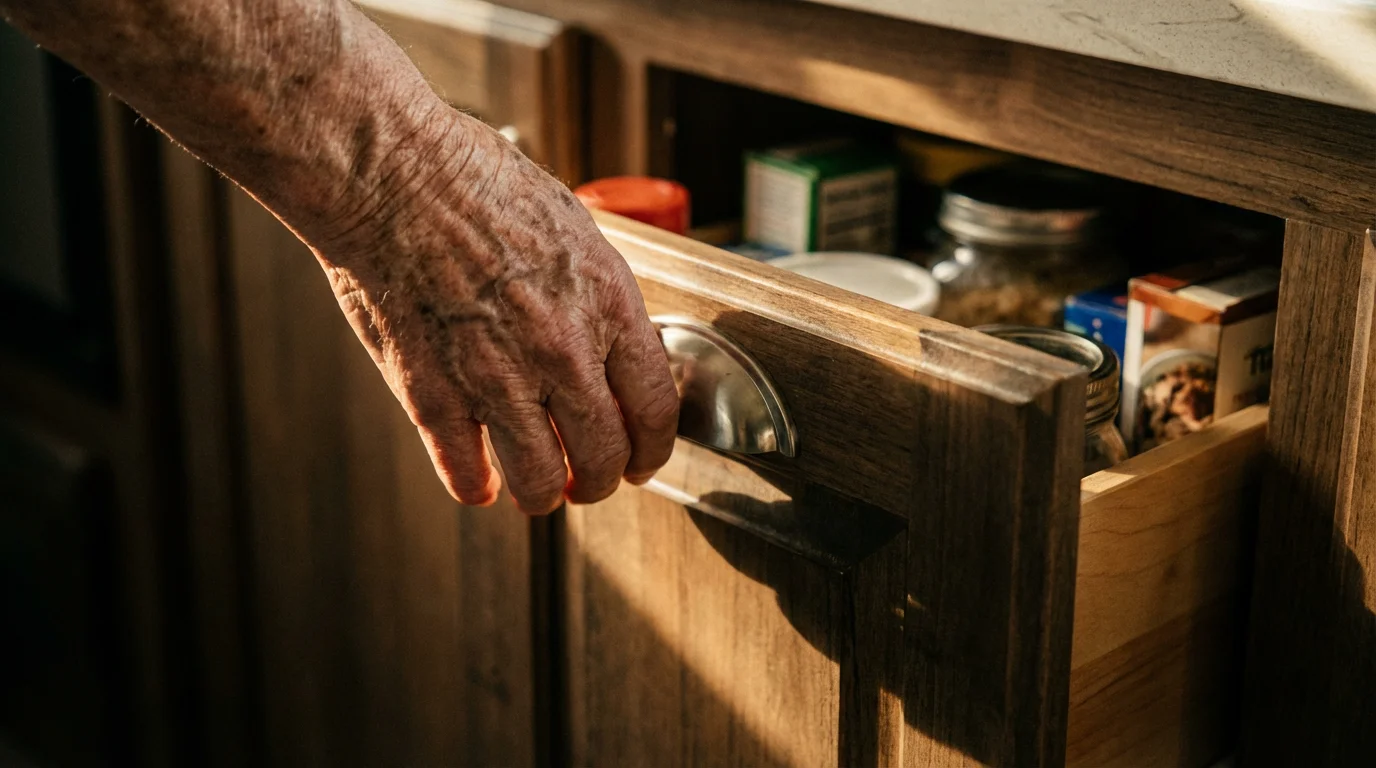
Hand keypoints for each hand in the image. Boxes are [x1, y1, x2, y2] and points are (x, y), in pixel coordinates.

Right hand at [314, 111, 679, 514]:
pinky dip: (477, 487)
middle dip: (601, 481)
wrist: (393, 175)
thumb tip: (610, 346)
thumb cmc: (476, 183)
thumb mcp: (573, 230)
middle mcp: (560, 351)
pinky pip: (466, 472)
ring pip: (539, 481)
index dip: (652, 448)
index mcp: (606, 304)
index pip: (654, 407)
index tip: (642, 459)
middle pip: (602, 455)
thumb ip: (597, 297)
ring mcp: (496, 380)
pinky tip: (480, 481)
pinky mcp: (433, 397)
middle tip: (591, 481)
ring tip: (539, 489)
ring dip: (544, 494)